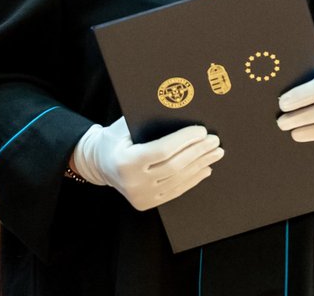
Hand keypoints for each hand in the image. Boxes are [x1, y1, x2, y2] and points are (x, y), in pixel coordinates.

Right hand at [69, 117, 223, 210]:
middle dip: (198, 152)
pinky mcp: (147, 203)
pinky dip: (192, 179)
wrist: (98, 164)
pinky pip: (175, 191)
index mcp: (125, 162)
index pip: (163, 150)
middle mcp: (133, 182)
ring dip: (200, 165)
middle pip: (175, 166)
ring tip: (215, 153)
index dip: (185, 140)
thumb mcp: (124, 126)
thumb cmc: (114, 139)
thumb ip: (148, 122)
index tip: (202, 130)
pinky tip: (205, 168)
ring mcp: (141, 196)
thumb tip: (182, 111)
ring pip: (178, 180)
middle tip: (215, 141)